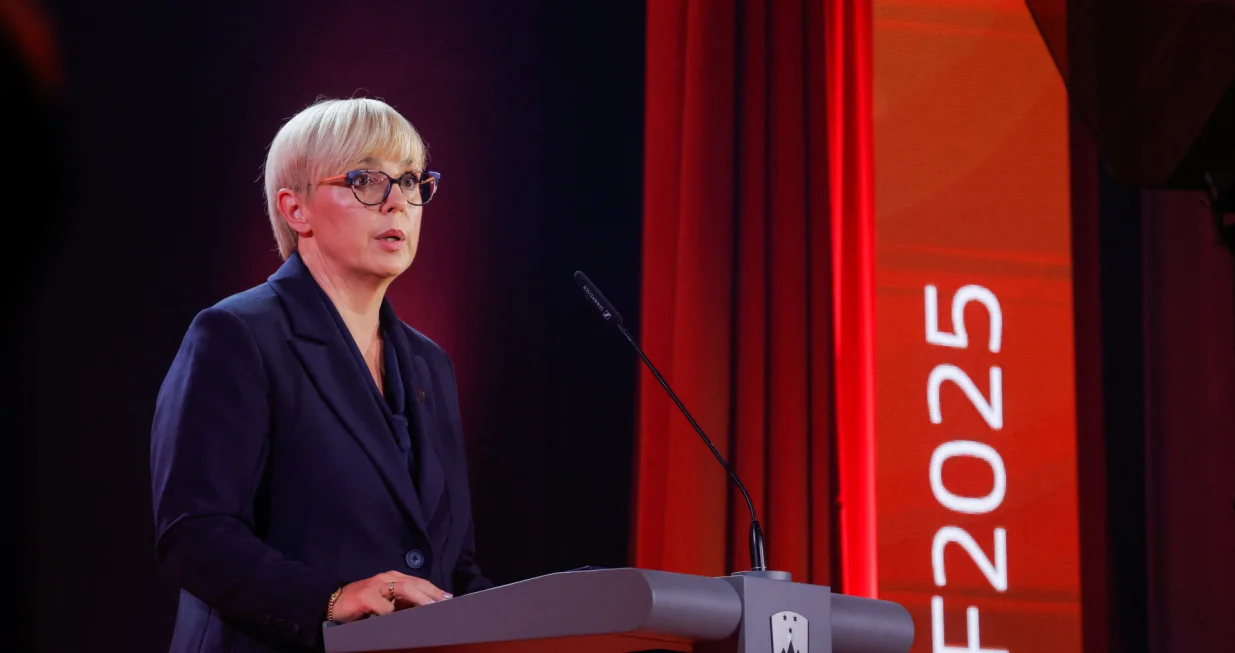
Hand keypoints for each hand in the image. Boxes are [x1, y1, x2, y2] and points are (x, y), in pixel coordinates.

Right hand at [329, 570, 452, 623]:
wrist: (333, 604)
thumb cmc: (361, 605)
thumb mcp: (385, 601)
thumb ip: (401, 602)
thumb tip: (424, 609)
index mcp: (393, 578)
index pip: (419, 582)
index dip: (435, 590)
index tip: (449, 599)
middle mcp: (386, 578)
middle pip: (415, 583)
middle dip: (432, 593)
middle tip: (446, 602)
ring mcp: (376, 586)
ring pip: (404, 589)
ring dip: (420, 599)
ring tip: (431, 607)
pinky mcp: (366, 597)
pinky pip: (384, 607)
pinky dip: (393, 614)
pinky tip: (399, 621)